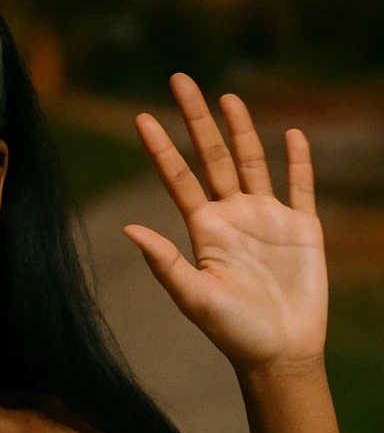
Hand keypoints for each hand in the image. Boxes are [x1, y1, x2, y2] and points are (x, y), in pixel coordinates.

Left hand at [122, 73, 327, 372]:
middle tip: (180, 79)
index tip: (142, 116)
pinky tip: (292, 134)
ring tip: (228, 97)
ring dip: (242, 129)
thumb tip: (129, 228)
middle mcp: (234, 218)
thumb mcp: (195, 298)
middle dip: (197, 120)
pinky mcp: (302, 228)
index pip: (179, 178)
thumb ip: (165, 263)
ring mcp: (268, 220)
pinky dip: (299, 160)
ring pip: (253, 162)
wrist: (280, 353)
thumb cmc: (234, 333)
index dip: (162, 147)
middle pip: (214, 157)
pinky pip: (301, 186)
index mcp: (206, 231)